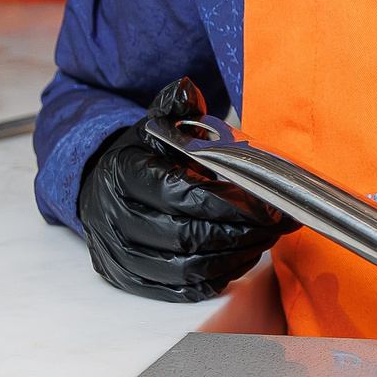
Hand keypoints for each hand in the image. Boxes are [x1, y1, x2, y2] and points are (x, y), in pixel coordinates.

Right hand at [77, 79, 297, 301]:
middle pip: (187, 236)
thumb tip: (186, 88)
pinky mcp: (127, 279)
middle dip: (240, 232)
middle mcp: (113, 218)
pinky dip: (217, 277)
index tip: (267, 204)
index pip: (180, 196)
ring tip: (265, 239)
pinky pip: (179, 289)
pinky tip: (241, 258)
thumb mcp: (152, 126)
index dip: (228, 204)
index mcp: (122, 175)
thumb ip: (173, 108)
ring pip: (186, 268)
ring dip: (234, 257)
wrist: (99, 186)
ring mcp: (118, 253)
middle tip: (277, 224)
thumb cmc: (139, 157)